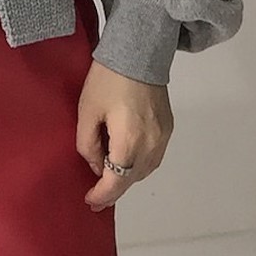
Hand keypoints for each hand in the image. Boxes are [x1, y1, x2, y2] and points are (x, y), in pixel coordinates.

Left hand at [76, 58, 173, 211]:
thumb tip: (95, 166)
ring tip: (108, 175)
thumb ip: (87, 144)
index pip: (117, 181)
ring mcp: (163, 137)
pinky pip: (154, 157)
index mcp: (129, 141)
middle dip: (114, 188)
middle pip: (133, 178)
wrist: (138, 54)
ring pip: (145, 170)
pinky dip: (139, 164)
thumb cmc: (107, 79)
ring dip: (127, 176)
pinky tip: (125, 158)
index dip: (103, 195)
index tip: (90, 202)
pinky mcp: (168, 127)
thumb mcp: (87, 110)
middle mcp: (151, 144)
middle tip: (96, 193)